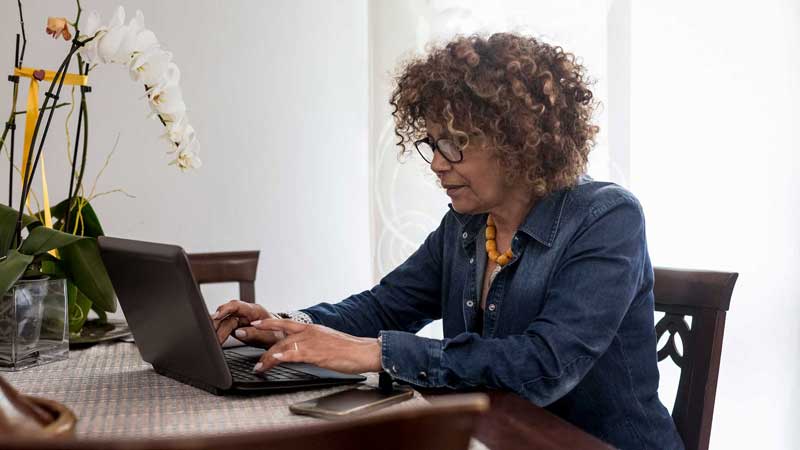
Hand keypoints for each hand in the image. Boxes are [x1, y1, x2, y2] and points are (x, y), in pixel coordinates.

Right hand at [210, 300, 282, 346]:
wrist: (281, 339)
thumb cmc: (278, 335)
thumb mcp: (270, 337)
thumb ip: (255, 334)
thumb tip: (239, 332)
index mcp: (255, 311)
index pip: (237, 305)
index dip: (225, 309)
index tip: (216, 316)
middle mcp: (245, 313)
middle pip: (227, 315)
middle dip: (218, 324)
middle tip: (212, 335)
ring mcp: (240, 320)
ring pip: (224, 322)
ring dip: (217, 330)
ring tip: (214, 340)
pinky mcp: (236, 328)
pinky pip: (225, 329)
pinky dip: (219, 334)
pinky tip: (216, 340)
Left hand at [249, 319, 381, 374]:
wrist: (364, 351)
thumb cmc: (350, 350)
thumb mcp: (329, 343)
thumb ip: (315, 344)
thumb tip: (306, 351)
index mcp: (312, 328)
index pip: (286, 323)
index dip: (269, 323)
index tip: (255, 323)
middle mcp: (309, 332)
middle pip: (278, 333)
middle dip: (259, 335)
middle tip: (243, 336)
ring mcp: (311, 342)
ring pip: (281, 346)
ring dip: (266, 357)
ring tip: (257, 366)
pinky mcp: (314, 353)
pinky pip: (291, 355)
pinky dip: (278, 359)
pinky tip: (270, 363)